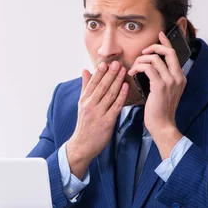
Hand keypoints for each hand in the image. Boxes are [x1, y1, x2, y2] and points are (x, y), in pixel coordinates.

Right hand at [67, 60, 128, 178]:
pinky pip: (115, 106)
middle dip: (110, 74)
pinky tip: (126, 87)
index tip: (106, 63)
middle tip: (117, 63)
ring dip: (117, 82)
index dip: (99, 72)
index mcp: (84, 100)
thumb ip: (85, 87)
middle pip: (101, 87)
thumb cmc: (84, 124)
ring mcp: (98, 114)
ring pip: (109, 95)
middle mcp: (89, 105)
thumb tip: (85, 70)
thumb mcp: (81, 104)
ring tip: (123, 71)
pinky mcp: (106, 122)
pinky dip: (121, 96)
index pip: (92, 83)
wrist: (82, 145)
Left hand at [128, 31, 185, 158]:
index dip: (166, 43)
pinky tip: (133, 72)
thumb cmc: (160, 110)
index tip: (159, 35)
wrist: (162, 125)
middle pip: (167, 52)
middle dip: (153, 47)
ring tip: (134, 68)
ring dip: (140, 60)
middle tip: (142, 52)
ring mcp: (170, 81)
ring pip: (154, 59)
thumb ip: (163, 79)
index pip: (174, 54)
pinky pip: (148, 67)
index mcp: (180, 77)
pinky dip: (139, 67)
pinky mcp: (160, 86)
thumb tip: (152, 67)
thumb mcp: (165, 92)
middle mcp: (178, 77)